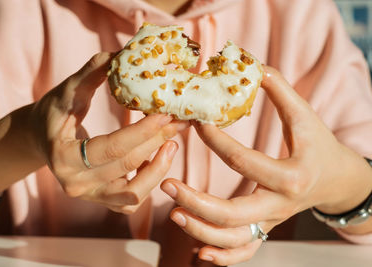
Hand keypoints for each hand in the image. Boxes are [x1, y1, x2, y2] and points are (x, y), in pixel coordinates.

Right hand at [30, 52, 187, 213]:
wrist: (42, 140)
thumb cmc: (54, 113)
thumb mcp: (67, 92)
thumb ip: (91, 73)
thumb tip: (121, 54)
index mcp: (62, 157)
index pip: (111, 147)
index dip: (142, 131)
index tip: (165, 113)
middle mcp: (75, 184)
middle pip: (126, 165)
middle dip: (157, 141)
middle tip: (179, 121)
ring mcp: (90, 196)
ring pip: (133, 193)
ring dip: (159, 167)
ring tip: (173, 143)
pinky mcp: (101, 200)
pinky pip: (132, 200)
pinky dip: (149, 182)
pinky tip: (159, 158)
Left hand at [161, 66, 371, 264]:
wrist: (337, 180)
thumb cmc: (320, 146)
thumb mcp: (306, 117)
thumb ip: (281, 92)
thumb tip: (254, 68)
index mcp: (289, 176)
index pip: (243, 161)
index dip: (215, 140)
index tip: (195, 123)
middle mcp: (279, 206)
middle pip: (233, 213)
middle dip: (196, 201)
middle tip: (167, 184)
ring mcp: (272, 222)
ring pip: (233, 239)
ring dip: (200, 231)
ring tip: (174, 213)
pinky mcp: (267, 230)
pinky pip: (244, 251)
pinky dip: (221, 257)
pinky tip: (198, 252)